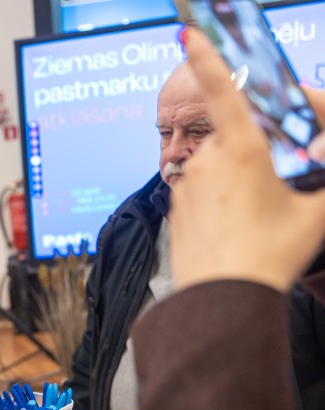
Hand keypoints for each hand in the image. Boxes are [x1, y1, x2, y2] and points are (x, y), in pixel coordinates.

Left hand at [170, 29, 324, 292]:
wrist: (220, 301)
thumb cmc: (268, 255)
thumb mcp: (317, 215)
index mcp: (242, 150)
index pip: (223, 91)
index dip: (208, 58)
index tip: (190, 33)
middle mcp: (206, 161)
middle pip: (234, 144)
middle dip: (252, 161)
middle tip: (271, 200)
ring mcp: (186, 186)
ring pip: (215, 173)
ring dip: (233, 187)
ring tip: (252, 224)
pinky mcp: (174, 209)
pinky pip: (200, 197)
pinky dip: (216, 208)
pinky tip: (231, 233)